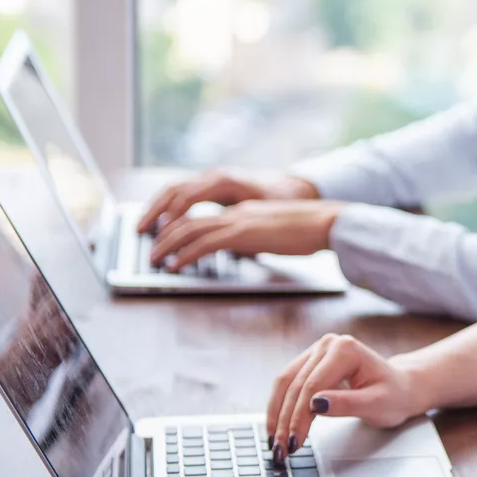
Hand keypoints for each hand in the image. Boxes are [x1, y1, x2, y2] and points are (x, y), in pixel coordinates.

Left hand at [149, 199, 340, 271]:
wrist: (325, 221)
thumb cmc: (309, 231)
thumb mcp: (276, 233)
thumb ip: (257, 238)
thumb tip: (246, 249)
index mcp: (244, 211)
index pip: (203, 218)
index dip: (179, 228)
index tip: (166, 240)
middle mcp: (236, 212)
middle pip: (188, 220)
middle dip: (164, 236)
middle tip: (150, 250)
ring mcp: (238, 221)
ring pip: (190, 230)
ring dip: (168, 245)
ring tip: (154, 259)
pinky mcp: (243, 233)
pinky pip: (204, 244)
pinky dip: (185, 254)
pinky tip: (176, 265)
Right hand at [266, 334, 422, 461]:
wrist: (400, 388)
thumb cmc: (393, 395)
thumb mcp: (376, 404)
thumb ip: (346, 404)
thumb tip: (315, 404)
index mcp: (346, 349)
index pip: (313, 386)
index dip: (299, 416)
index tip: (294, 441)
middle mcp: (329, 344)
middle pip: (296, 384)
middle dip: (285, 420)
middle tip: (280, 449)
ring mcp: (318, 350)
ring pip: (286, 382)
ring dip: (277, 413)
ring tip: (274, 441)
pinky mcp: (311, 361)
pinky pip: (288, 382)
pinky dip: (281, 405)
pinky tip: (277, 425)